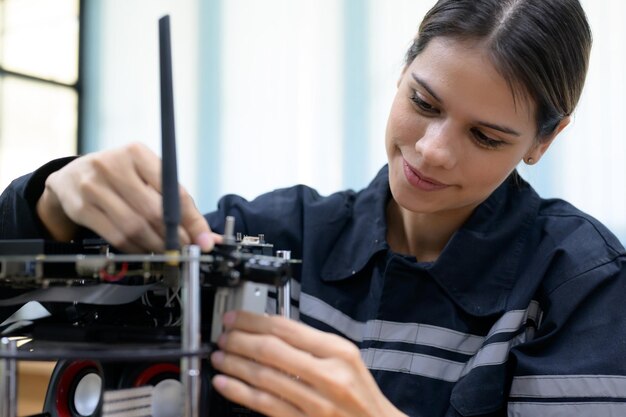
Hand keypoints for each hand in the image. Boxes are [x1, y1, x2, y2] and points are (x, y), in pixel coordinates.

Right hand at [36, 142, 220, 252]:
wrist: (71, 177)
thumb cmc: (120, 178)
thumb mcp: (147, 178)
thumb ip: (178, 202)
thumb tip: (208, 237)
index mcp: (137, 153)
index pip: (173, 190)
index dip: (192, 220)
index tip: (204, 240)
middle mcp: (112, 165)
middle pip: (153, 211)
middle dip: (175, 236)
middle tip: (186, 249)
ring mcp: (93, 186)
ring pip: (134, 227)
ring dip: (156, 246)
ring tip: (168, 251)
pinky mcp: (81, 208)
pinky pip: (116, 237)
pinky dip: (136, 248)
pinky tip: (145, 249)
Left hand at [210, 311, 406, 416]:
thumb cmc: (359, 392)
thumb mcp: (345, 358)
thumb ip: (311, 343)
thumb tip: (269, 328)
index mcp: (338, 351)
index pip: (286, 328)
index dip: (254, 321)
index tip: (236, 318)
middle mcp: (328, 375)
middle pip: (271, 351)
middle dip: (239, 341)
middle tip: (223, 336)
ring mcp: (316, 403)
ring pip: (264, 378)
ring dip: (235, 365)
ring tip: (220, 357)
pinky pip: (264, 404)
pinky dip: (239, 392)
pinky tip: (225, 384)